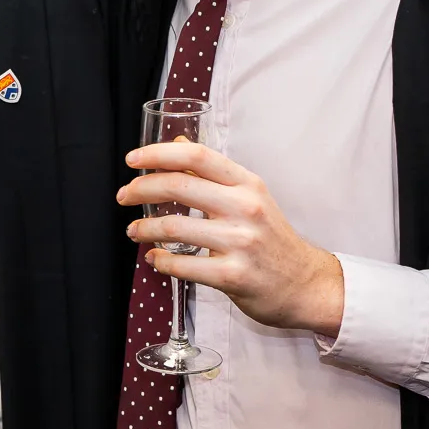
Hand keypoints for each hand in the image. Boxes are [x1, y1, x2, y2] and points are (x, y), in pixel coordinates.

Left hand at [118, 141, 344, 337]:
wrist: (305, 284)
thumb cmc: (271, 238)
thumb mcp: (250, 197)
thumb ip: (213, 174)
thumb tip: (176, 144)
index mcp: (247, 183)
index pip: (197, 155)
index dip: (158, 154)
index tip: (133, 159)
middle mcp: (245, 208)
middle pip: (178, 186)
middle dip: (140, 189)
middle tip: (124, 196)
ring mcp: (240, 242)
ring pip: (173, 227)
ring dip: (144, 229)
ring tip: (134, 231)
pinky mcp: (233, 275)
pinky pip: (182, 265)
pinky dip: (160, 261)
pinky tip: (154, 258)